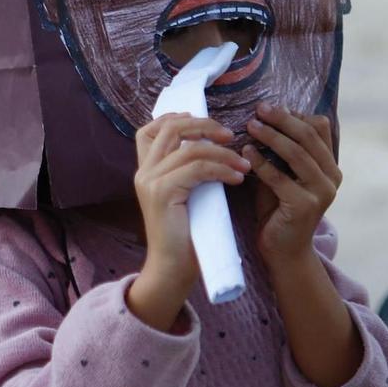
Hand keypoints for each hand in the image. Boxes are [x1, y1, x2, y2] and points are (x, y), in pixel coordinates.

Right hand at [130, 113, 249, 329]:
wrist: (172, 269)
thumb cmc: (185, 235)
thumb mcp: (187, 195)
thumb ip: (190, 171)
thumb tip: (216, 145)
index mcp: (146, 170)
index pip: (150, 130)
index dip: (176, 117)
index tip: (205, 122)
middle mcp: (144, 172)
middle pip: (170, 128)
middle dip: (204, 125)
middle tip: (231, 136)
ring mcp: (150, 181)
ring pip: (190, 148)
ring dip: (222, 152)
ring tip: (243, 164)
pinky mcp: (162, 193)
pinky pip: (197, 168)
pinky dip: (221, 169)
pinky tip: (237, 178)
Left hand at [244, 104, 341, 270]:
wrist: (283, 251)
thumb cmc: (278, 209)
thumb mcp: (284, 173)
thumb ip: (282, 150)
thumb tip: (265, 116)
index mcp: (330, 165)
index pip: (320, 127)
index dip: (295, 114)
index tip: (269, 107)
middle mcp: (332, 177)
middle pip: (309, 136)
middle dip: (282, 119)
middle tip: (259, 110)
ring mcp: (322, 192)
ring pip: (297, 153)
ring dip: (271, 136)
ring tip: (251, 127)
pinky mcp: (304, 206)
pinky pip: (280, 177)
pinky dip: (261, 162)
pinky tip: (247, 152)